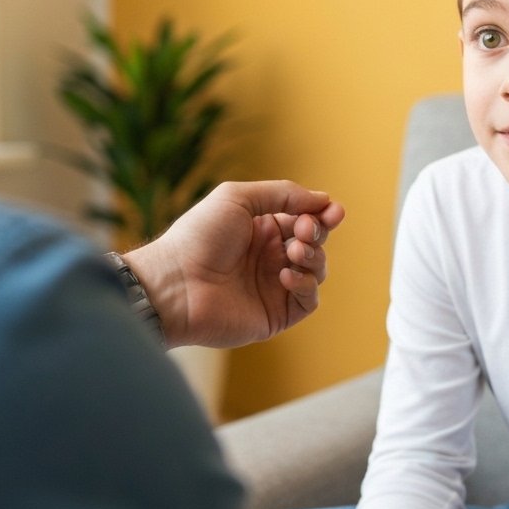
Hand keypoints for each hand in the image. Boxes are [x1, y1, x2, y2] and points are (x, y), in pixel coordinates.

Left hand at [122, 180, 344, 347]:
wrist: (175, 283)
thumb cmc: (198, 236)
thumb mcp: (238, 198)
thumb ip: (282, 194)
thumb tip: (323, 199)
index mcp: (261, 228)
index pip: (304, 218)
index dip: (322, 214)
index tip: (333, 210)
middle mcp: (269, 256)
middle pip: (314, 242)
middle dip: (316, 232)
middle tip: (304, 230)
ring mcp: (273, 286)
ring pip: (316, 270)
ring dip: (313, 257)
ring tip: (293, 251)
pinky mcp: (275, 314)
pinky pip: (308, 300)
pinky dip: (305, 285)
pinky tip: (285, 275)